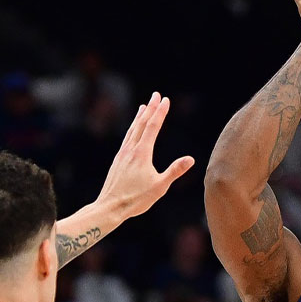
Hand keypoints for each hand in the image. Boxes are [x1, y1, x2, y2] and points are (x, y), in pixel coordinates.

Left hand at [96, 92, 195, 217]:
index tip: (165, 99)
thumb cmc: (136, 199)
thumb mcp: (160, 187)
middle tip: (156, 94)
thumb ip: (175, 171)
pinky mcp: (118, 160)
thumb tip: (191, 159)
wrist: (110, 207)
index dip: (160, 112)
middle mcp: (131, 149)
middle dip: (150, 108)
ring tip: (143, 106)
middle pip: (142, 123)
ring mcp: (123, 154)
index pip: (153, 127)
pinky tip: (133, 130)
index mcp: (142, 153)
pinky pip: (127, 138)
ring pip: (132, 130)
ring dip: (139, 116)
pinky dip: (132, 129)